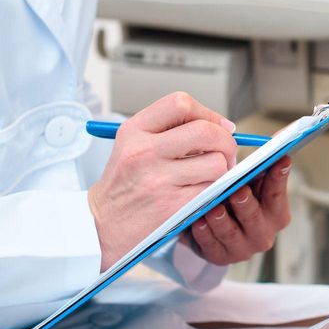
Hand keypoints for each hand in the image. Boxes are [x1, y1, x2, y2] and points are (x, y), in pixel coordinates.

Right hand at [88, 92, 236, 271]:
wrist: (102, 225)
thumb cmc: (125, 184)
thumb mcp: (132, 145)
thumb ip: (169, 130)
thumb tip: (222, 127)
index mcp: (134, 130)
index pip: (181, 103)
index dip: (208, 114)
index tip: (219, 127)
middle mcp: (145, 151)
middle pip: (206, 132)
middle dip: (226, 141)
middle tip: (226, 152)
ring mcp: (159, 179)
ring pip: (216, 163)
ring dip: (223, 170)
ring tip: (213, 175)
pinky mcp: (172, 205)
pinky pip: (213, 190)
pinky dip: (217, 190)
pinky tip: (207, 192)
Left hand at [186, 156, 292, 264]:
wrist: (219, 230)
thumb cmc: (240, 199)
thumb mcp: (255, 183)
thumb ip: (266, 164)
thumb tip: (281, 136)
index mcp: (277, 214)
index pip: (277, 195)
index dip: (277, 178)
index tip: (278, 160)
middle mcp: (262, 235)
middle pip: (254, 217)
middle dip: (245, 203)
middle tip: (238, 190)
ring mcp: (240, 249)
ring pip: (230, 233)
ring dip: (220, 219)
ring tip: (212, 206)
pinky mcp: (218, 257)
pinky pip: (209, 245)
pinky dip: (203, 233)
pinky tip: (197, 221)